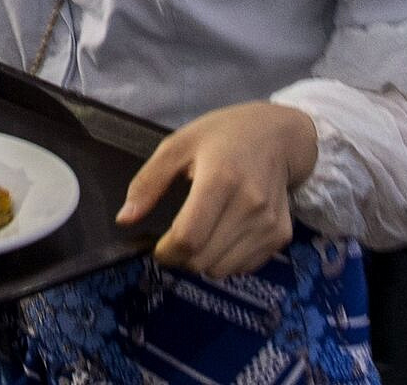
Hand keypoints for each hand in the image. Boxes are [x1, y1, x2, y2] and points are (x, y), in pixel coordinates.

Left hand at [117, 101, 319, 278]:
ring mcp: (269, 224)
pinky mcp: (281, 235)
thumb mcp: (177, 145)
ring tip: (201, 234)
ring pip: (223, 270)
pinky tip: (224, 234)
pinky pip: (244, 267)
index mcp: (220, 180)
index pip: (188, 237)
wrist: (279, 136)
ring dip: (203, 261)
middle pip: (204, 259)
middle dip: (181, 258)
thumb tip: (124, 219)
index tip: (158, 246)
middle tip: (177, 239)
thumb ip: (148, 182)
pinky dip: (227, 260)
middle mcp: (249, 206)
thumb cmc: (223, 136)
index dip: (166, 251)